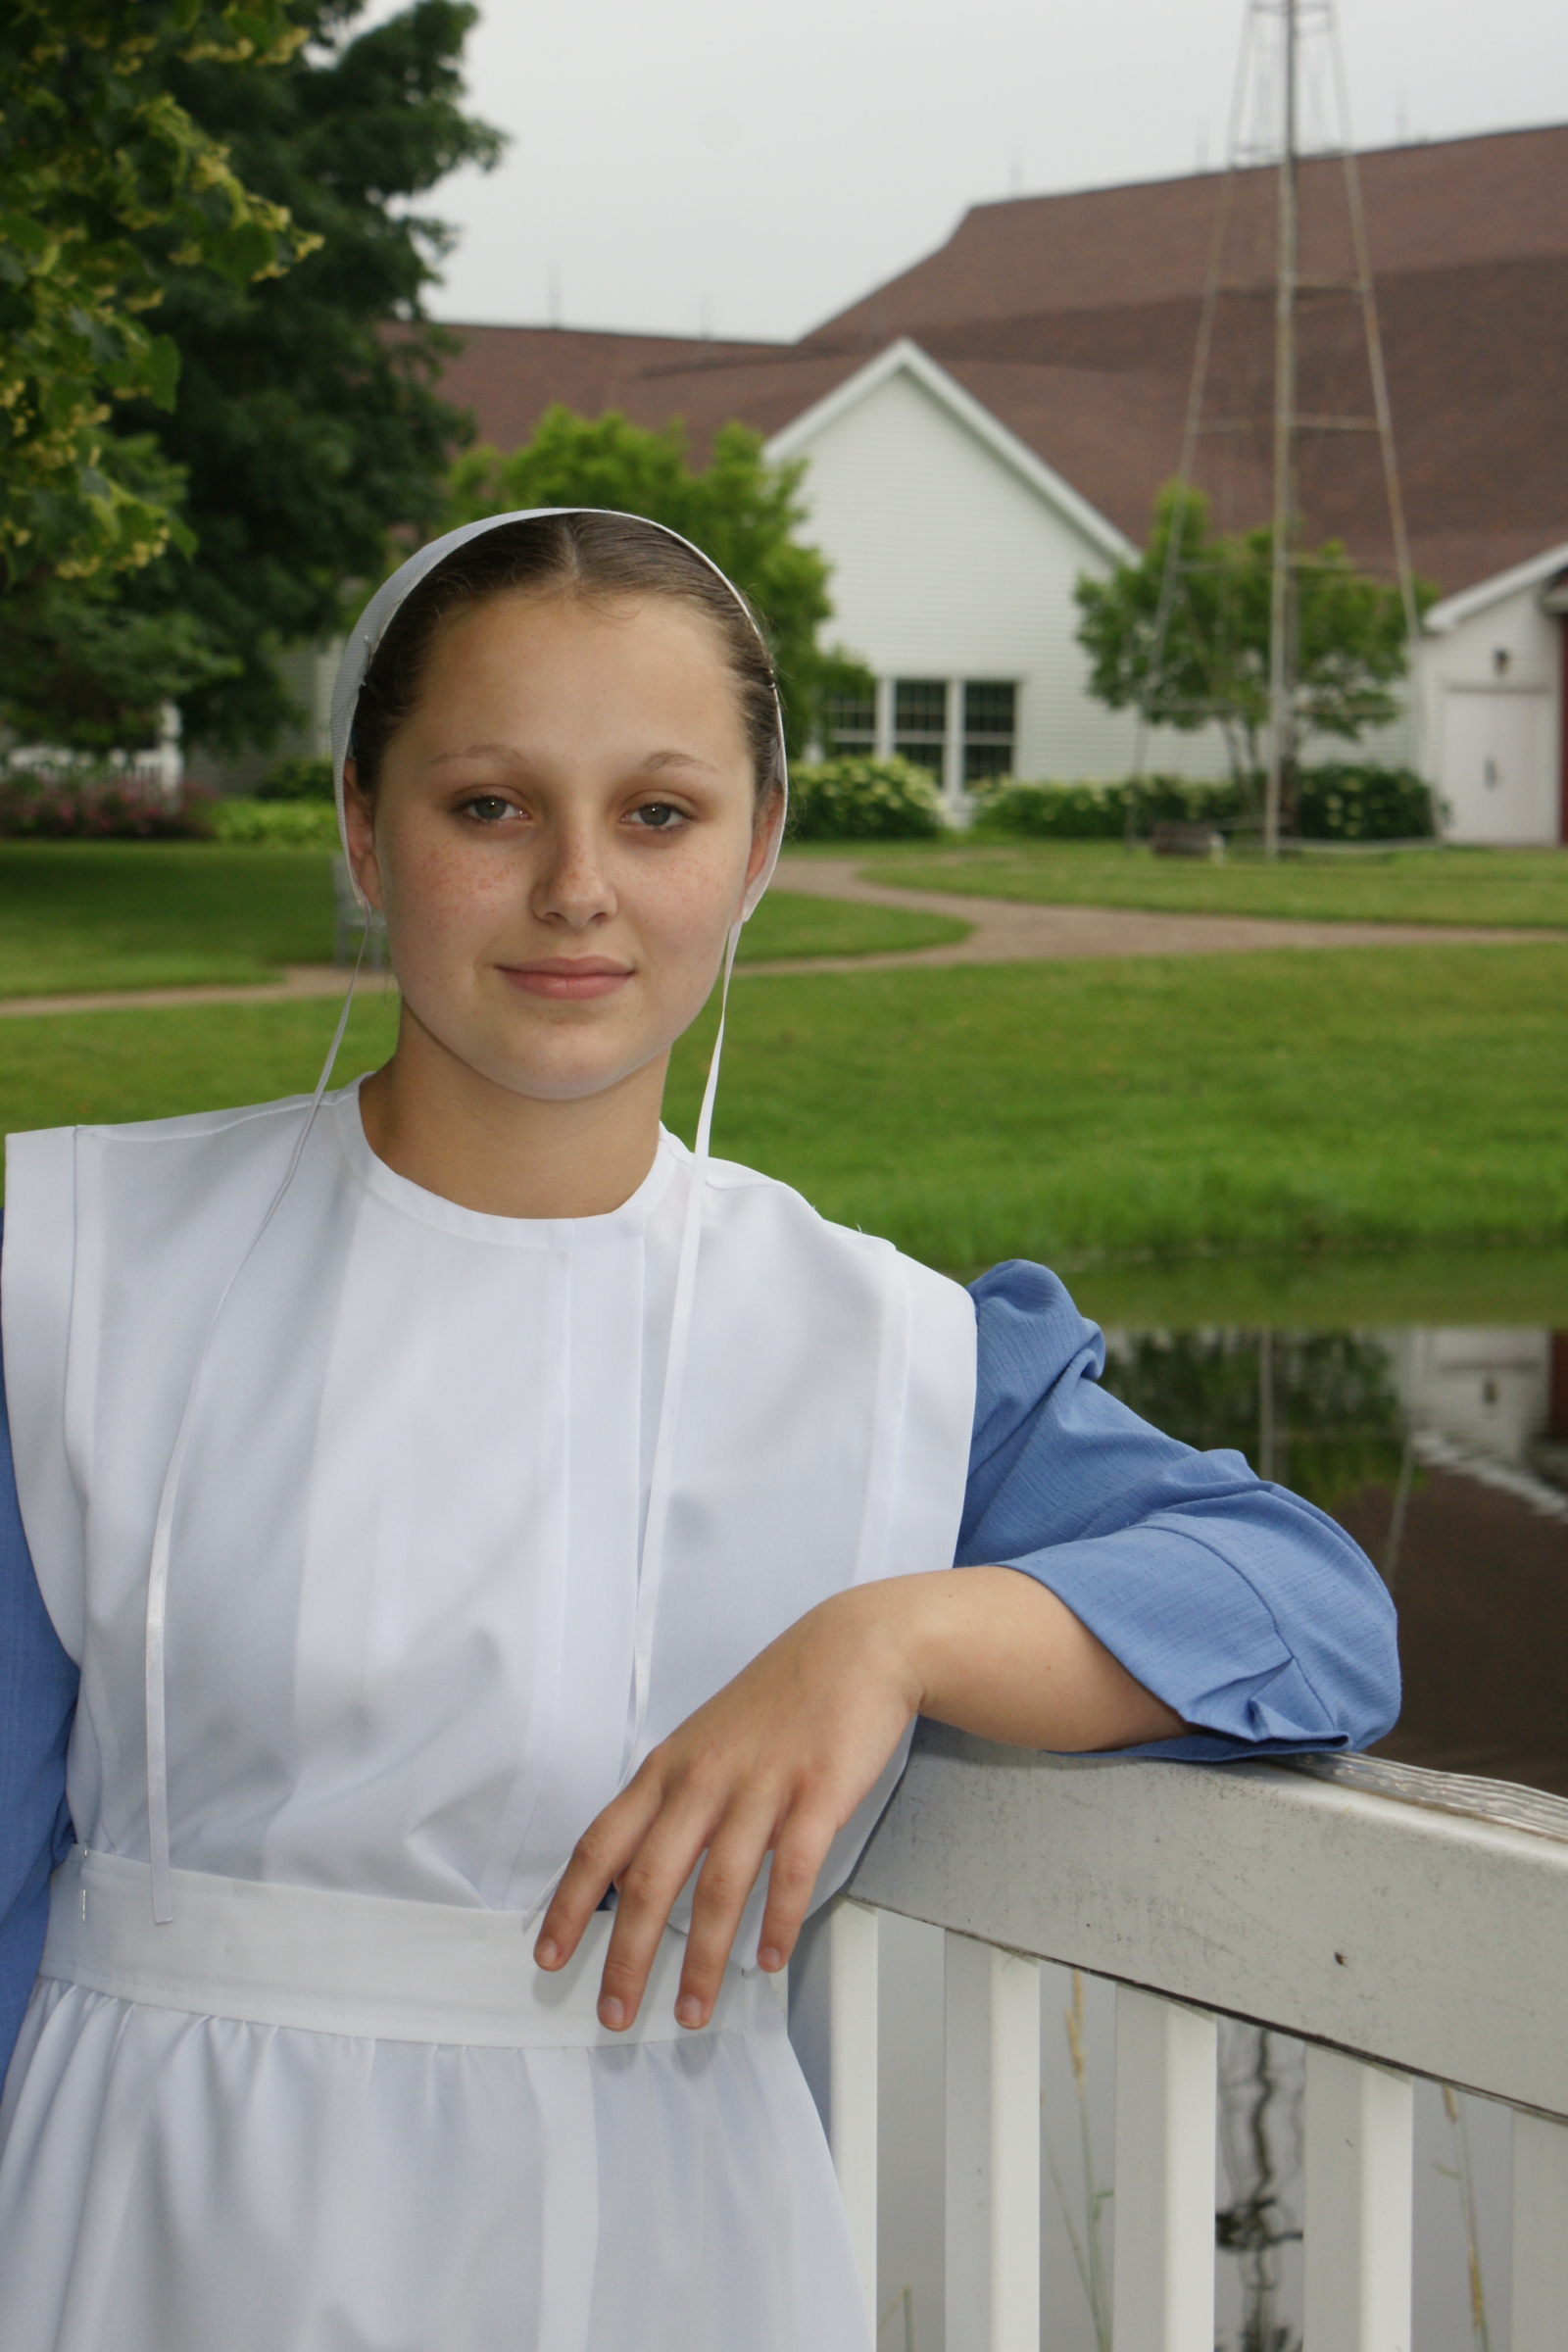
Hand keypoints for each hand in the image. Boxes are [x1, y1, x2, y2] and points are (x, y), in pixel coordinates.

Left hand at [533, 1567, 1183, 2031]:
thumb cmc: (780, 1697)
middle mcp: (704, 1779)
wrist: (855, 1648)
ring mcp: (760, 1787)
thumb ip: (672, 1800)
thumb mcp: (705, 1739)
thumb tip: (635, 1868)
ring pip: (717, 1888)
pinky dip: (776, 1922)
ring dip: (703, 1961)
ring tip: (695, 2010)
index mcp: (669, 1767)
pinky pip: (789, 1872)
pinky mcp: (816, 1795)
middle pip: (650, 1880)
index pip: (602, 1844)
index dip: (571, 1905)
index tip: (550, 1956)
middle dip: (627, 1958)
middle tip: (615, 2014)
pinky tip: (769, 1958)